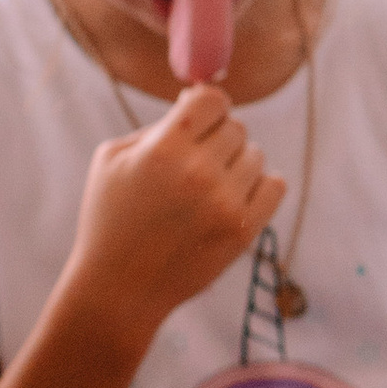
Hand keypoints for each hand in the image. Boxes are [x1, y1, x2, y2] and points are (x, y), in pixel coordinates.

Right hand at [67, 87, 283, 338]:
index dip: (208, 105)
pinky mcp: (242, 231)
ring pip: (256, 155)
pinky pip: (275, 185)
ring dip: (237, 165)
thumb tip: (199, 99)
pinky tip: (233, 197)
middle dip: (218, 139)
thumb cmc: (111, 217)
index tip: (200, 120)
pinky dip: (260, 186)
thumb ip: (159, 125)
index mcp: (163, 148)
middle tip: (194, 164)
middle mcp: (198, 173)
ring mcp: (224, 204)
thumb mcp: (113, 159)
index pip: (212, 99)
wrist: (119, 288)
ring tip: (206, 188)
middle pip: (236, 127)